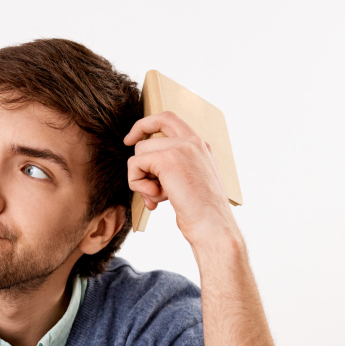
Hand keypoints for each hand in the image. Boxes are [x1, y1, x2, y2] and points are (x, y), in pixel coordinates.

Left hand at [124, 111, 240, 248]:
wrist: (213, 226)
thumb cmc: (201, 212)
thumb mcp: (189, 182)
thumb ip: (171, 168)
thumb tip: (141, 167)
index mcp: (200, 145)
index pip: (168, 119)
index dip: (145, 124)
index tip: (131, 139)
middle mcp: (192, 142)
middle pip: (149, 134)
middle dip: (138, 156)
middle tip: (138, 174)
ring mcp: (181, 148)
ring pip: (139, 153)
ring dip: (141, 179)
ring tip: (158, 196)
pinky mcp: (168, 160)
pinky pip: (135, 165)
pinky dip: (138, 184)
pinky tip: (155, 199)